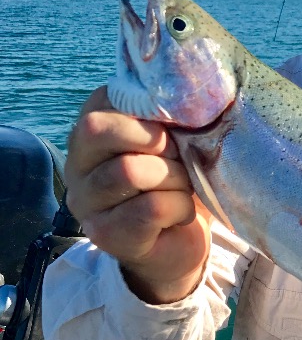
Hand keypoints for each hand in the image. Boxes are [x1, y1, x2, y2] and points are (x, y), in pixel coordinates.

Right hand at [65, 87, 211, 303]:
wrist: (179, 242)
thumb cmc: (176, 180)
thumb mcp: (173, 139)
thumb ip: (166, 115)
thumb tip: (187, 96)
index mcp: (91, 130)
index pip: (105, 99)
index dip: (151, 109)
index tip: (175, 128)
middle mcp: (77, 164)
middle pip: (102, 130)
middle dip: (158, 142)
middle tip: (181, 159)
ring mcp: (86, 202)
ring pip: (128, 170)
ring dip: (173, 177)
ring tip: (183, 188)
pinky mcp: (106, 234)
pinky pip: (149, 207)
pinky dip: (178, 206)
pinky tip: (181, 212)